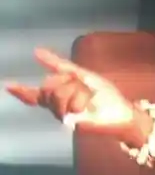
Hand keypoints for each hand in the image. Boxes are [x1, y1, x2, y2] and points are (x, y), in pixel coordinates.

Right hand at [5, 48, 141, 141]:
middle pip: (48, 85)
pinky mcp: (70, 123)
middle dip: (68, 81)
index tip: (9, 85)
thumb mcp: (83, 74)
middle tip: (85, 89)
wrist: (123, 111)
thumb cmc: (105, 95)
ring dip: (77, 90)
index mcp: (60, 96)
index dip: (22, 92)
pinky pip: (68, 103)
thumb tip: (36, 51)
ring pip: (57, 92)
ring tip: (89, 99)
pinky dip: (80, 99)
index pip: (36, 95)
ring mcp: (63, 116)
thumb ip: (60, 64)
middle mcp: (57, 107)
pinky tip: (86, 107)